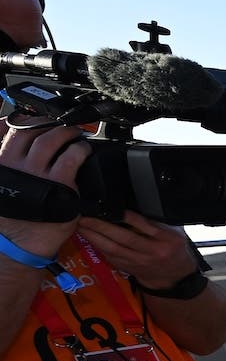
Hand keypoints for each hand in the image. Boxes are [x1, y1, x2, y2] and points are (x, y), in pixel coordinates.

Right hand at [0, 120, 88, 259]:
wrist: (19, 244)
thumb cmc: (13, 215)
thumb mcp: (2, 182)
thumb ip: (6, 161)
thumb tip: (5, 131)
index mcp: (0, 163)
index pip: (8, 129)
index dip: (24, 118)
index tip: (35, 116)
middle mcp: (14, 164)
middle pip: (30, 129)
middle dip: (47, 122)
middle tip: (60, 123)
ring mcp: (35, 173)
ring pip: (51, 138)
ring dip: (66, 132)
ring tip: (74, 134)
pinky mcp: (58, 183)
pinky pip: (71, 157)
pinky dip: (79, 149)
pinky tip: (83, 151)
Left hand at [77, 210, 195, 290]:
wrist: (174, 277)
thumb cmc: (174, 249)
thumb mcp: (174, 233)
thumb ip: (156, 223)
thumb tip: (131, 208)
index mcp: (166, 240)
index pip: (144, 225)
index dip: (126, 217)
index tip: (110, 208)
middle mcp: (152, 252)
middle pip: (124, 238)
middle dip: (102, 227)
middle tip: (85, 217)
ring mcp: (138, 262)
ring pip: (113, 249)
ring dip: (94, 237)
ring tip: (81, 226)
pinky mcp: (128, 268)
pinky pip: (110, 256)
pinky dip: (97, 246)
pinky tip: (88, 237)